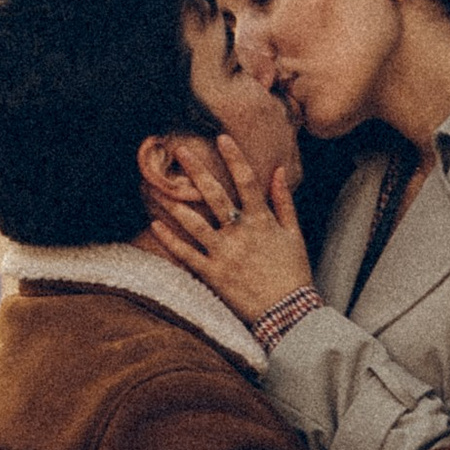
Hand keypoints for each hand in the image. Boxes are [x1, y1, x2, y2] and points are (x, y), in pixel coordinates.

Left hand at [150, 133, 314, 324]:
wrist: (289, 312)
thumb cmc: (293, 273)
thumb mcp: (295, 235)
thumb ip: (284, 202)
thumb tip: (278, 171)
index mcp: (262, 221)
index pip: (247, 181)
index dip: (234, 157)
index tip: (222, 137)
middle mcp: (241, 233)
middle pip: (215, 195)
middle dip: (197, 170)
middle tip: (179, 150)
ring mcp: (225, 253)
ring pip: (195, 223)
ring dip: (175, 203)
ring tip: (157, 186)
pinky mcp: (213, 274)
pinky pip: (187, 254)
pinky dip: (170, 240)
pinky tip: (155, 224)